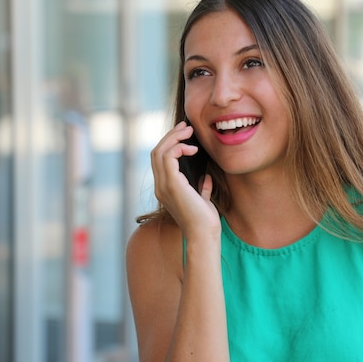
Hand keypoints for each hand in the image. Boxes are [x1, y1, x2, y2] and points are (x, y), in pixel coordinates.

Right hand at [150, 121, 220, 238]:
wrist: (204, 235)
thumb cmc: (204, 221)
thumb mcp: (202, 200)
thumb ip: (201, 187)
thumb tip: (206, 176)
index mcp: (164, 188)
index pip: (159, 159)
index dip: (170, 143)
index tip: (185, 134)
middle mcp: (160, 186)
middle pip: (156, 151)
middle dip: (171, 135)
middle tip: (186, 126)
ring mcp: (163, 185)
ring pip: (159, 151)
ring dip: (174, 138)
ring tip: (189, 132)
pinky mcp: (172, 184)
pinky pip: (168, 157)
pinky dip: (179, 148)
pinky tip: (193, 149)